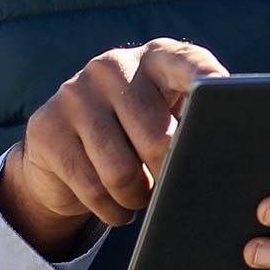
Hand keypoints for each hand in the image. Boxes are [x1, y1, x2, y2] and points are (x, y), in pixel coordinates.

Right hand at [0, 39, 228, 257]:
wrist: (62, 154)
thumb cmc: (135, 138)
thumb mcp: (166, 122)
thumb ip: (193, 127)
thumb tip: (219, 157)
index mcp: (156, 59)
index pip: (188, 63)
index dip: (207, 81)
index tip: (222, 94)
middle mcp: (114, 66)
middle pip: (155, 138)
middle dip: (169, 175)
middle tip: (170, 186)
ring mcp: (75, 92)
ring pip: (120, 171)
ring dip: (138, 198)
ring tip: (142, 196)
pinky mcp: (47, 126)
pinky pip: (91, 188)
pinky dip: (112, 210)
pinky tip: (116, 205)